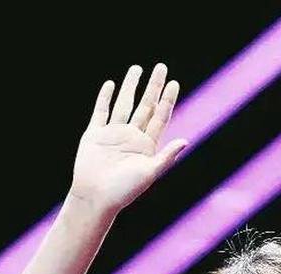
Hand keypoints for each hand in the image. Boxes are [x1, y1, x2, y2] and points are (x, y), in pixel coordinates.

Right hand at [69, 63, 188, 214]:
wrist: (95, 198)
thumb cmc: (124, 190)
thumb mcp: (149, 173)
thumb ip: (166, 157)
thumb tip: (186, 141)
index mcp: (146, 146)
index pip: (160, 117)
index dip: (167, 100)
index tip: (174, 82)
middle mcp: (131, 137)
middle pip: (145, 106)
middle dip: (153, 86)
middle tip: (160, 66)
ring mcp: (113, 134)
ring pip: (124, 104)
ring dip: (130, 86)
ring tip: (137, 68)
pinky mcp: (94, 135)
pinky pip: (101, 112)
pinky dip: (104, 98)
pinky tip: (110, 84)